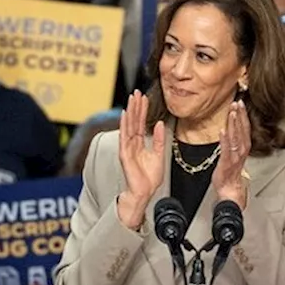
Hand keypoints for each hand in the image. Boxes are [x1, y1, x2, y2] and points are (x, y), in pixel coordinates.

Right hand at [116, 90, 165, 228]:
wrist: (144, 192)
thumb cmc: (149, 178)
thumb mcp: (159, 155)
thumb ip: (158, 140)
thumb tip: (159, 124)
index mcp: (140, 144)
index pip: (140, 123)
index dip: (142, 110)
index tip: (144, 98)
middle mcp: (132, 144)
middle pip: (133, 121)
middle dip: (135, 106)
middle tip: (137, 92)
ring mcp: (127, 148)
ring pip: (128, 126)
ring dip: (130, 112)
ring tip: (131, 99)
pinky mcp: (125, 154)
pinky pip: (124, 137)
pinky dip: (124, 126)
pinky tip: (124, 115)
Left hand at [211, 100, 250, 208]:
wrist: (230, 189)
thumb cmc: (230, 173)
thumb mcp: (234, 154)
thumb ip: (234, 142)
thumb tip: (229, 130)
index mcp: (243, 147)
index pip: (244, 127)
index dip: (243, 115)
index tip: (240, 103)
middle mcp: (241, 150)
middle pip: (242, 129)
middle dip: (240, 115)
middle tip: (238, 102)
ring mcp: (234, 156)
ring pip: (236, 136)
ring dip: (234, 123)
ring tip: (232, 112)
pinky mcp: (226, 162)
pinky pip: (226, 149)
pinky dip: (225, 140)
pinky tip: (222, 131)